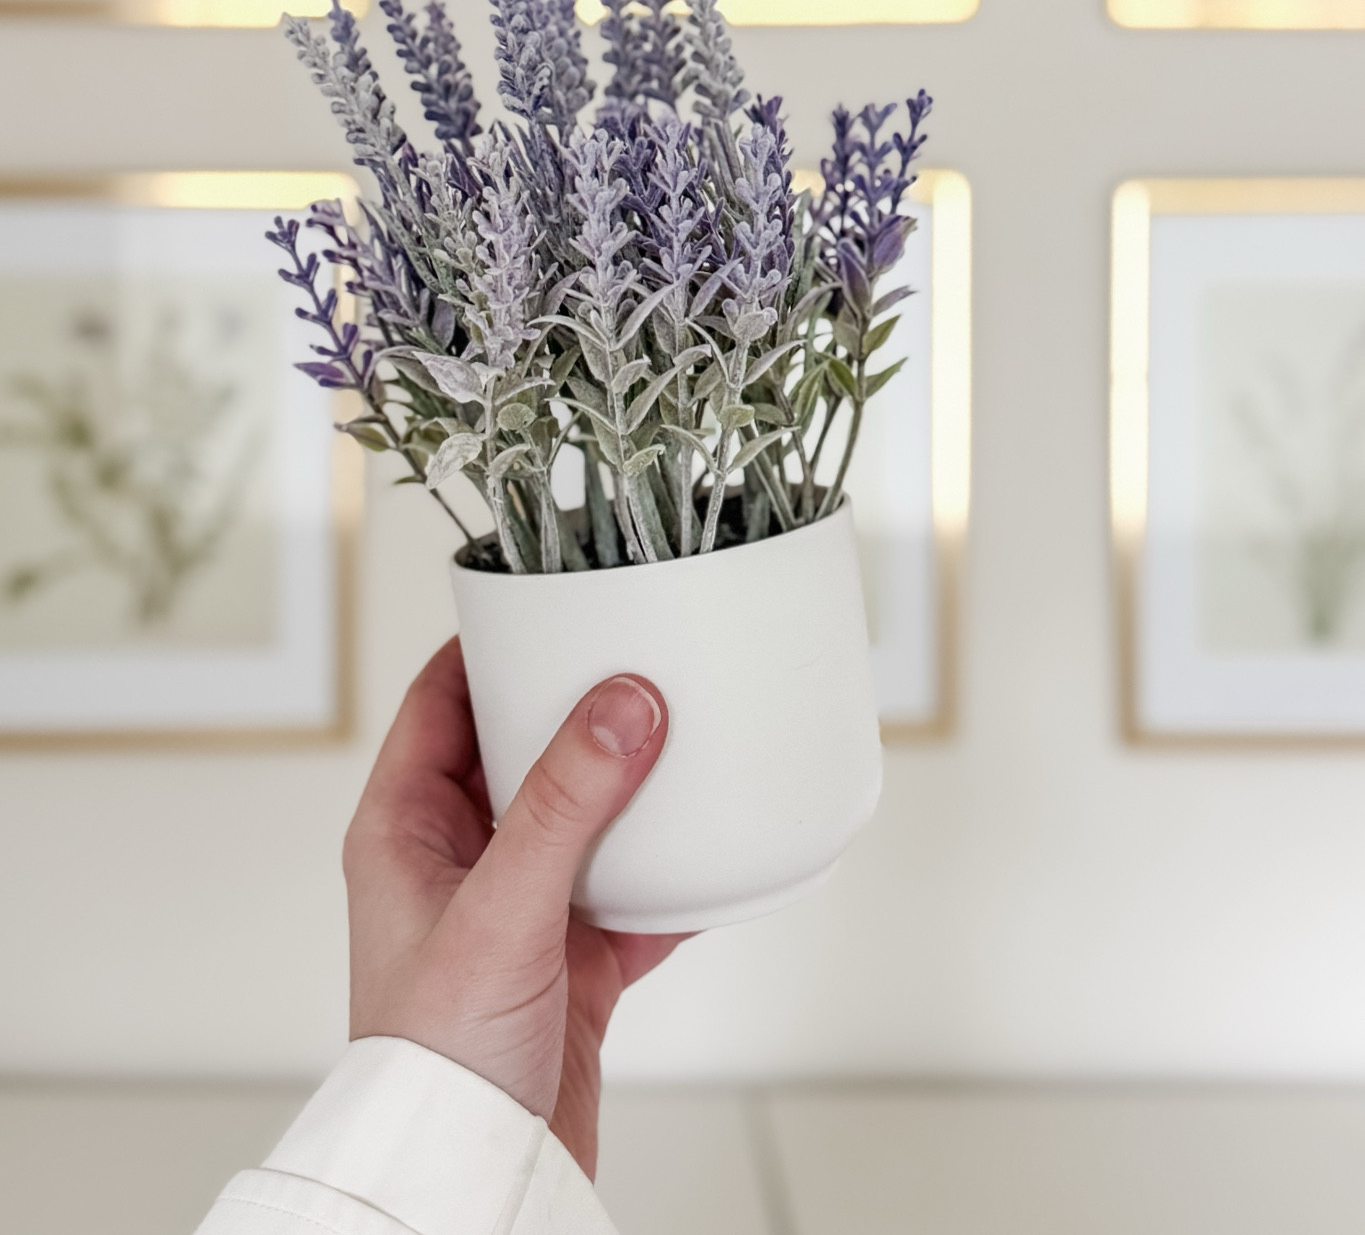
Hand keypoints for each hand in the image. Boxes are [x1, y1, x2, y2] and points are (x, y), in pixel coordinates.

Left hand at [344, 635, 683, 1177]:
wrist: (475, 1183)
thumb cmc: (437, 1061)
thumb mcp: (501, 911)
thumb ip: (566, 804)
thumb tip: (623, 703)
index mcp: (405, 828)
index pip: (442, 699)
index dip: (491, 643)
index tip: (553, 597)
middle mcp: (458, 858)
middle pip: (523, 747)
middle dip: (581, 704)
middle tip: (640, 655)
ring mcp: (519, 908)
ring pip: (585, 814)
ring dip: (636, 783)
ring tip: (689, 730)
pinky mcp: (572, 961)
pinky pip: (633, 892)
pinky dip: (676, 874)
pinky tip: (717, 847)